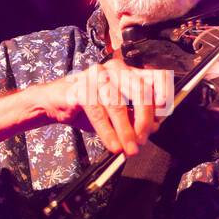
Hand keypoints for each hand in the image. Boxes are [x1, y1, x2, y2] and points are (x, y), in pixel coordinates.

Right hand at [41, 54, 172, 155]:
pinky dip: (107, 132)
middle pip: (138, 90)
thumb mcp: (118, 112)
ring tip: (129, 148)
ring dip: (125, 130)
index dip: (162, 94)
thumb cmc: (90, 106)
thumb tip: (153, 127)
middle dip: (144, 119)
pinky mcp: (80, 88)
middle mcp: (115, 69)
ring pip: (117, 104)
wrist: (56, 102)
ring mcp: (96, 76)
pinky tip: (113, 145)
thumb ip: (135, 117)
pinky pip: (98, 113)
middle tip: (142, 140)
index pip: (153, 77)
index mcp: (128, 72)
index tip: (162, 114)